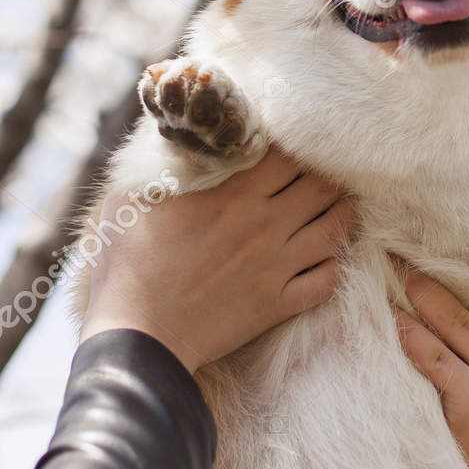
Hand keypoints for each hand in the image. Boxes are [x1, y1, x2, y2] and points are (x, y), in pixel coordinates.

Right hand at [80, 150, 353, 372]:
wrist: (138, 335)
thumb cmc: (127, 264)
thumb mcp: (133, 197)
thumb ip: (160, 161)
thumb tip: (175, 133)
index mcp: (233, 194)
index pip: (289, 153)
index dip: (295, 144)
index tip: (291, 145)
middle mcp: (265, 224)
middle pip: (322, 186)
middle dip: (327, 174)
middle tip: (321, 173)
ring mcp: (277, 266)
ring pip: (336, 228)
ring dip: (341, 213)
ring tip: (335, 206)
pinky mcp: (279, 304)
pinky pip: (328, 279)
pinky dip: (335, 264)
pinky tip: (325, 257)